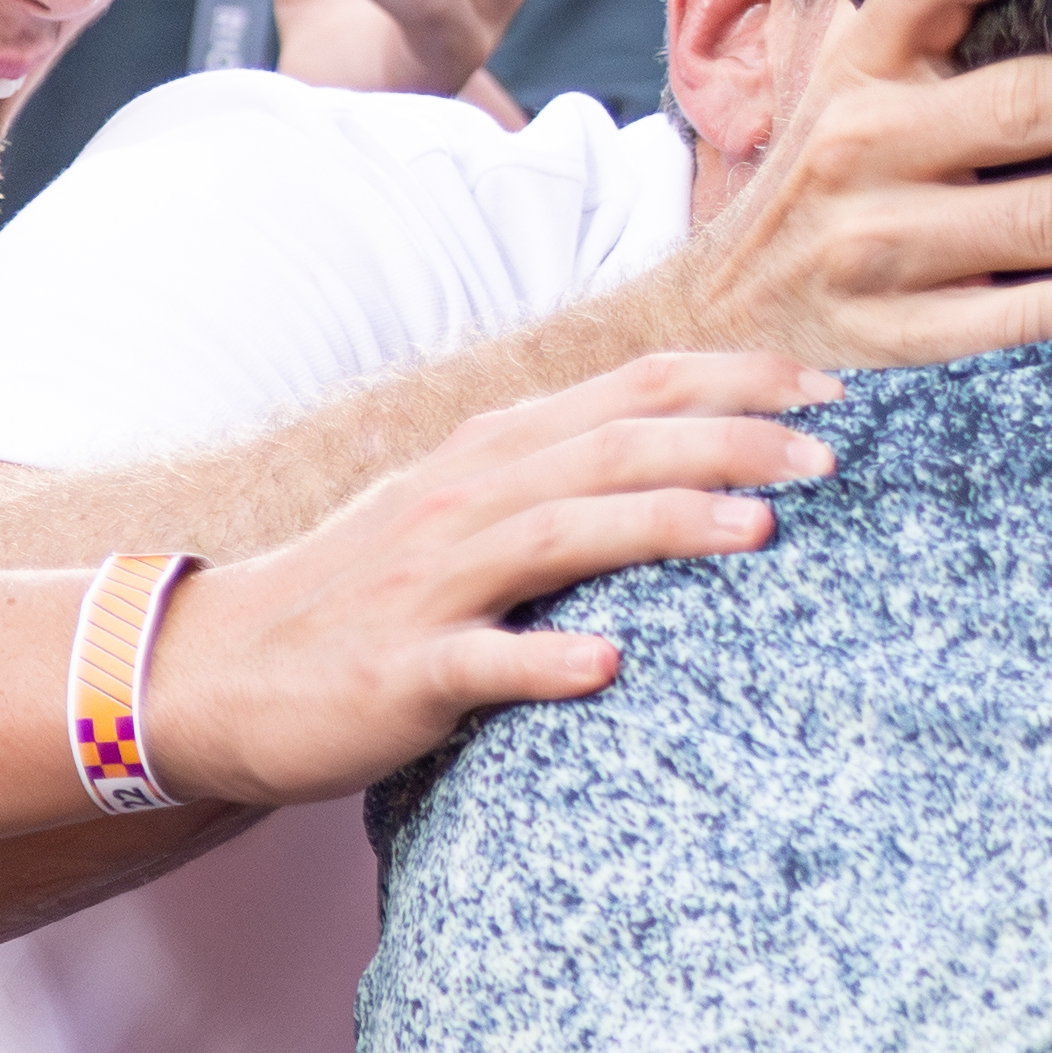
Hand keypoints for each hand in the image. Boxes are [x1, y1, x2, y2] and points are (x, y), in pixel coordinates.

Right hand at [134, 347, 838, 802]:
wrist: (215, 672)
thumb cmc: (374, 590)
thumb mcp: (472, 507)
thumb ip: (573, 473)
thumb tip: (707, 446)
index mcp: (499, 451)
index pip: (639, 386)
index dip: (740, 379)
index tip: (836, 393)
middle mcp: (469, 498)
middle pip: (617, 445)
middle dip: (731, 440)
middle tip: (832, 456)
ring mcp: (431, 582)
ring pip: (560, 533)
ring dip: (663, 523)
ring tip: (759, 530)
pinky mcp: (400, 671)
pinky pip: (477, 661)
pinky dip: (542, 659)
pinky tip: (607, 665)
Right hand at [662, 0, 1051, 366]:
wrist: (725, 319)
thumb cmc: (833, 182)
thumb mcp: (856, 86)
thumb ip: (933, 27)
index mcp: (860, 66)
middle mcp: (862, 144)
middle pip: (1022, 105)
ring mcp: (877, 246)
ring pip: (1042, 218)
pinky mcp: (899, 338)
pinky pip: (1022, 317)